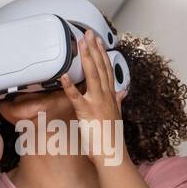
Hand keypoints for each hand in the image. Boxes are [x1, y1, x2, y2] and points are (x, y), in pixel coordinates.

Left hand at [58, 33, 128, 165]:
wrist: (112, 154)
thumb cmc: (112, 138)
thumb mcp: (117, 116)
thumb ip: (118, 102)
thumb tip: (122, 93)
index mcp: (111, 96)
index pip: (107, 69)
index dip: (102, 53)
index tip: (98, 40)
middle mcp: (106, 96)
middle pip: (100, 67)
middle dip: (94, 49)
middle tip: (88, 33)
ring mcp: (97, 102)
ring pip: (92, 75)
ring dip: (86, 58)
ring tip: (81, 44)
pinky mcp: (86, 112)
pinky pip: (76, 97)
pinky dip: (70, 86)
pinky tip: (63, 76)